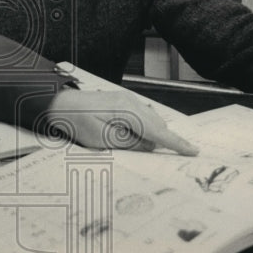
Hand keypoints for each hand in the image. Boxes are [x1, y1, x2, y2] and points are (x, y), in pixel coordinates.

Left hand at [44, 89, 197, 155]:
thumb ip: (128, 143)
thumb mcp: (101, 140)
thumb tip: (149, 146)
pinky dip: (143, 128)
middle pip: (158, 125)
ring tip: (131, 144)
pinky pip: (141, 116)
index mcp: (127, 111)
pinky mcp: (122, 101)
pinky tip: (130, 136)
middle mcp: (130, 102)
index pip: (157, 131)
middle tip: (161, 153)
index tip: (192, 151)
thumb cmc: (76, 122)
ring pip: (150, 121)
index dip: (176, 143)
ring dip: (150, 135)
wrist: (59, 104)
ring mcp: (127, 99)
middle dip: (163, 141)